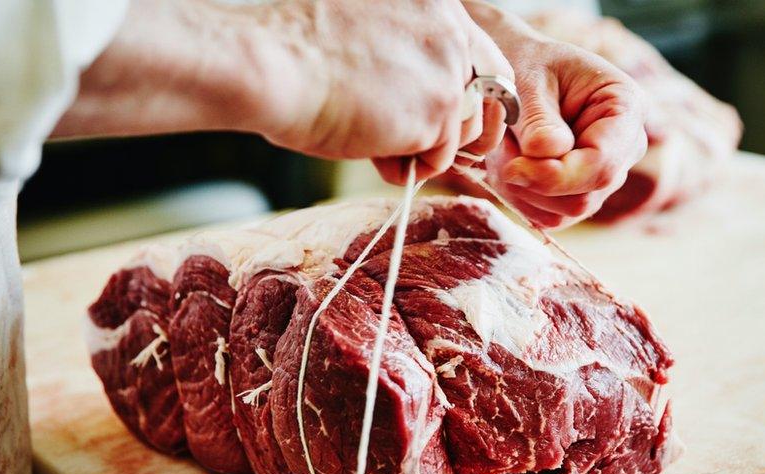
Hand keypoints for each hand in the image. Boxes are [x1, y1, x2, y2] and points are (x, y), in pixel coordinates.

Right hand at [257, 0, 514, 183]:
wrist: (271, 65)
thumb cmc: (295, 50)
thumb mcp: (364, 29)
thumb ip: (402, 51)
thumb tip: (415, 93)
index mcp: (431, 1)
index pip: (477, 49)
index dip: (466, 87)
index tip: (444, 113)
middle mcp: (451, 26)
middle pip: (493, 86)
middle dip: (469, 123)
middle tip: (433, 144)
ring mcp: (449, 67)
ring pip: (469, 127)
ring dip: (431, 147)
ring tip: (380, 146)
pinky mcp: (440, 107)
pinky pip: (442, 155)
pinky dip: (414, 166)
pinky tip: (376, 155)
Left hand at [462, 2, 647, 227]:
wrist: (518, 70)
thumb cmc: (527, 65)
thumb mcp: (528, 81)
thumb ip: (538, 119)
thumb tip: (548, 154)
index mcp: (625, 109)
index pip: (603, 164)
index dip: (557, 176)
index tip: (513, 168)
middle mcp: (623, 148)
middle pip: (585, 195)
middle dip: (534, 181)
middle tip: (501, 148)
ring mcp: (602, 176)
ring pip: (564, 211)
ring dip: (522, 188)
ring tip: (505, 147)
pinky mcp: (577, 195)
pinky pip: (548, 216)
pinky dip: (519, 196)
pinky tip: (508, 163)